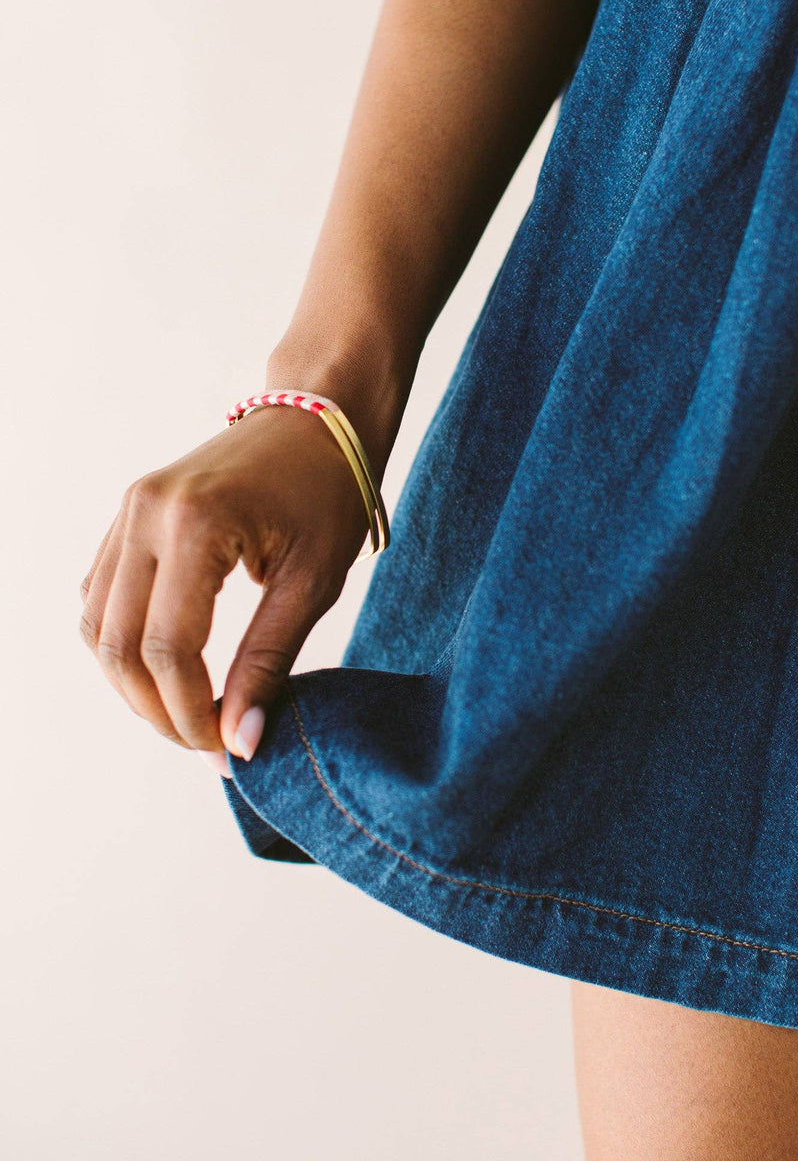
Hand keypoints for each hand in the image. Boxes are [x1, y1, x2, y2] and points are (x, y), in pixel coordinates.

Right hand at [78, 404, 371, 777]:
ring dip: (133, 682)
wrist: (319, 416)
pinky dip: (125, 641)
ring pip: (98, 625)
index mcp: (195, 524)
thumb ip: (269, 663)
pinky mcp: (130, 514)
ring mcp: (130, 510)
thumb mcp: (311, 583)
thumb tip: (240, 742)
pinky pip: (102, 594)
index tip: (225, 752)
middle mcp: (146, 513)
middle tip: (204, 743)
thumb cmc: (328, 492)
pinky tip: (167, 667)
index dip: (191, 714)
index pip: (169, 650)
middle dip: (157, 709)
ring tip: (186, 712)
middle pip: (119, 646)